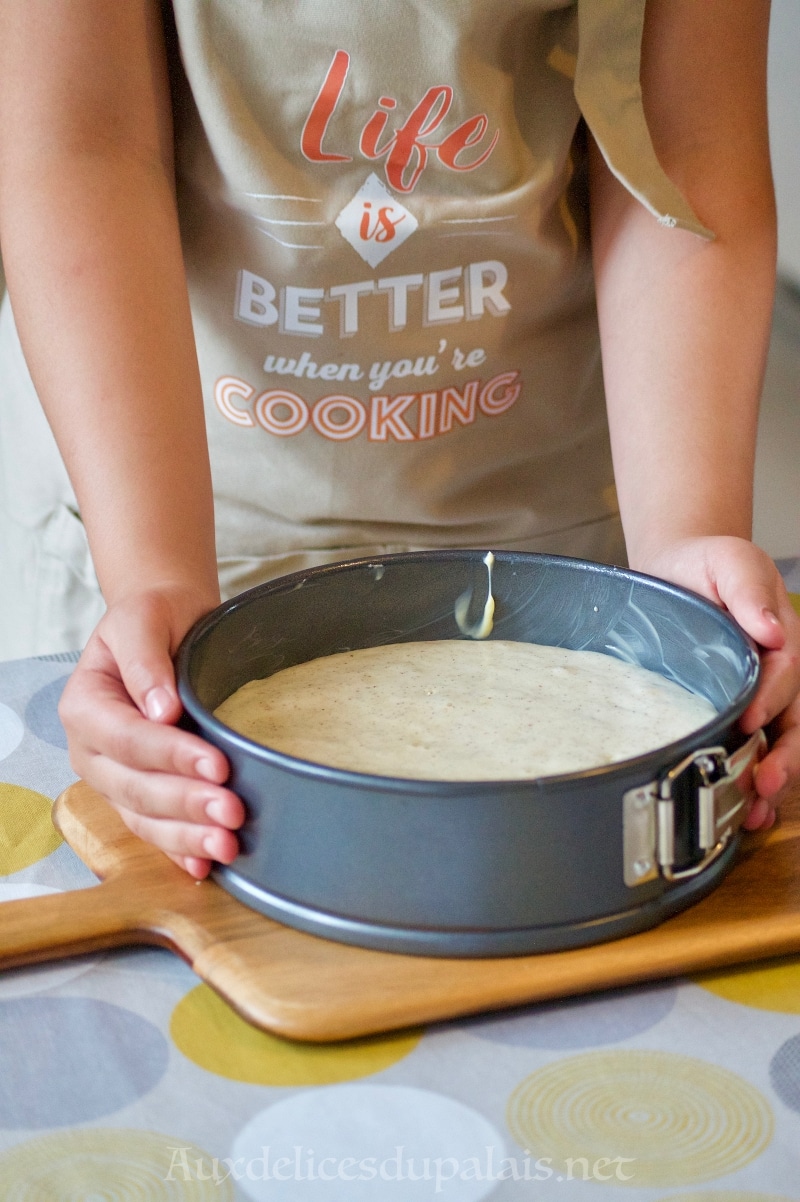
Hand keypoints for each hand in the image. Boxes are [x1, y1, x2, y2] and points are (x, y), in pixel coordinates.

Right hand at [59, 585, 244, 877]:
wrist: (167, 626)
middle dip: (185, 803)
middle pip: (136, 787)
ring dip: (186, 836)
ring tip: (228, 844)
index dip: (170, 755)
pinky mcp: (140, 797)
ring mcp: (114, 779)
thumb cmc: (154, 619)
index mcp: (85, 707)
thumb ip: (145, 661)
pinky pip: (155, 830)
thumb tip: (161, 708)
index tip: (216, 764)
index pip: (127, 739)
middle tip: (233, 811)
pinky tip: (206, 866)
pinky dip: (180, 850)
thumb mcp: (143, 619)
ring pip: (144, 818)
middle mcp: (92, 752)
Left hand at [636, 537, 799, 831]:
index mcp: (782, 638)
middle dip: (785, 756)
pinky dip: (754, 783)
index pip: (786, 674)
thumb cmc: (705, 565)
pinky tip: (746, 811)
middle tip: (766, 782)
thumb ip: (748, 590)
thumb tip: (772, 630)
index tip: (750, 720)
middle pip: (795, 720)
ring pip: (781, 744)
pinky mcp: (736, 714)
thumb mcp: (729, 561)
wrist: (675, 572)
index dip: (771, 700)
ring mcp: (761, 697)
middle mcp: (778, 674)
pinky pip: (756, 751)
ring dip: (774, 779)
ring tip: (756, 809)